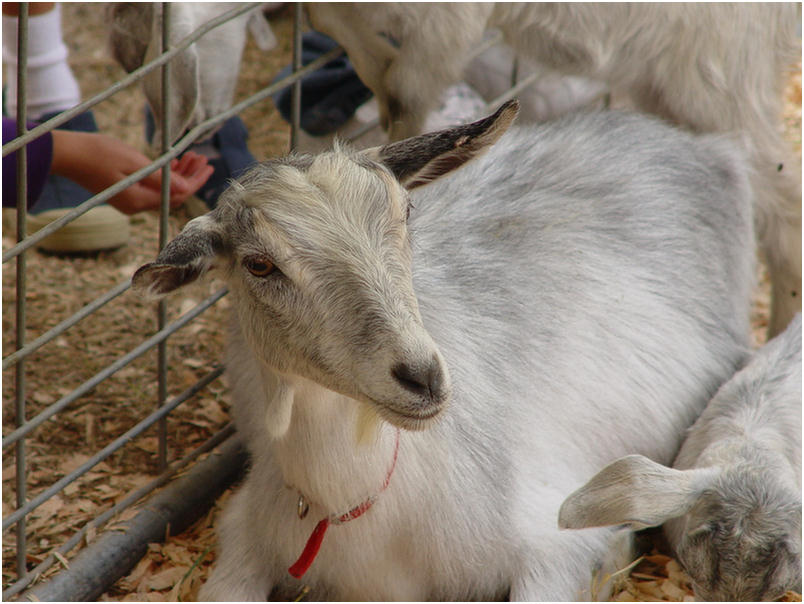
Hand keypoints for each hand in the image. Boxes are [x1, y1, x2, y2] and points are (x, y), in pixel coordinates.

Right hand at [50, 129, 213, 213]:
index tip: (207, 167)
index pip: (178, 195)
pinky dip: (164, 175)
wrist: (67, 154)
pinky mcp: (125, 193)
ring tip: (191, 156)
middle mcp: (136, 206)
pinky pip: (152, 187)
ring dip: (179, 174)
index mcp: (140, 201)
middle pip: (173, 194)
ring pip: (164, 190)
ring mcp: (130, 201)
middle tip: (202, 158)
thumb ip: (162, 178)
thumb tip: (188, 189)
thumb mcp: (135, 163)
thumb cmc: (99, 153)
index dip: (196, 181)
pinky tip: (172, 162)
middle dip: (190, 176)